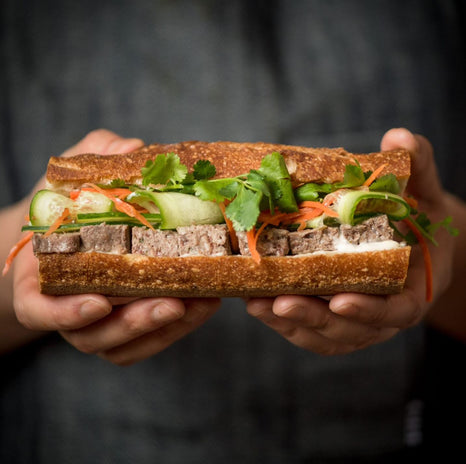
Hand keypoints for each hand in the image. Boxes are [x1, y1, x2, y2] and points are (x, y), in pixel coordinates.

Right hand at [13, 129, 220, 364]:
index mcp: (42, 281)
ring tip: (200, 303)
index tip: (99, 302)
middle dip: (135, 322)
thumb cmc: (67, 212)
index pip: (40, 310)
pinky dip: (178, 329)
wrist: (73, 238)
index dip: (66, 313)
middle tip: (173, 303)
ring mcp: (100, 325)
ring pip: (127, 345)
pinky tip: (204, 303)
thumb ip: (91, 160)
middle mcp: (70, 311)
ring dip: (165, 329)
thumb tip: (130, 148)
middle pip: (95, 336)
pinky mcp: (129, 329)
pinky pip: (150, 341)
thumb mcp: (73, 179)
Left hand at [246, 128, 455, 354]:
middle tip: (280, 303)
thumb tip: (397, 136)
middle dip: (314, 318)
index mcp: (410, 291)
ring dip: (290, 323)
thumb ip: (416, 168)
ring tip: (256, 303)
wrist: (409, 245)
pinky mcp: (330, 320)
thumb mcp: (424, 194)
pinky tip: (256, 303)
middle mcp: (381, 314)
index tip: (340, 300)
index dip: (369, 310)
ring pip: (322, 335)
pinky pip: (308, 331)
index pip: (394, 311)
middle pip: (348, 330)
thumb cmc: (417, 221)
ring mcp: (354, 322)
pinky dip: (282, 323)